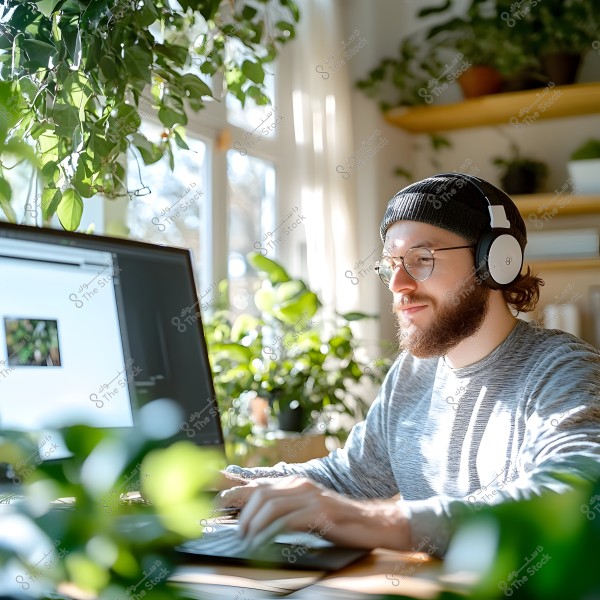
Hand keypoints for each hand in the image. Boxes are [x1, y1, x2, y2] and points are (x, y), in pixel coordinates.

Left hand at [218, 476, 410, 550]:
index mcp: (295, 484)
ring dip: (254, 524)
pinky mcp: (321, 512)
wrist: (370, 522)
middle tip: (238, 533)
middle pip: (261, 494)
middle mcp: (300, 486)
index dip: (235, 493)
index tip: (217, 505)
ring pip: (271, 505)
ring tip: (248, 540)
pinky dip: (272, 532)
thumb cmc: (336, 521)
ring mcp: (311, 497)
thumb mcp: (306, 511)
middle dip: (242, 513)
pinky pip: (289, 520)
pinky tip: (265, 541)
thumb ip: (284, 511)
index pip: (259, 485)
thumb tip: (255, 521)